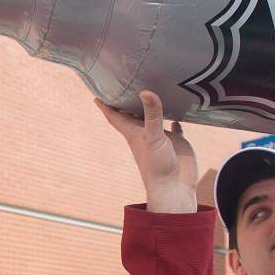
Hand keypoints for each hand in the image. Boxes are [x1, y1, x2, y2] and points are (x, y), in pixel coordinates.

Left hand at [96, 91, 197, 213]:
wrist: (174, 189)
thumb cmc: (158, 167)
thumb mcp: (154, 137)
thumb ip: (152, 115)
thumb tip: (146, 91)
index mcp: (134, 133)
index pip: (115, 117)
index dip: (106, 106)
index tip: (97, 94)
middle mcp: (145, 134)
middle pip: (132, 115)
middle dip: (127, 102)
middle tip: (124, 85)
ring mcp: (160, 138)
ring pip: (153, 119)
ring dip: (151, 109)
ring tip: (151, 91)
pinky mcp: (176, 143)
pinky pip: (174, 128)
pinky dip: (175, 120)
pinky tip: (177, 112)